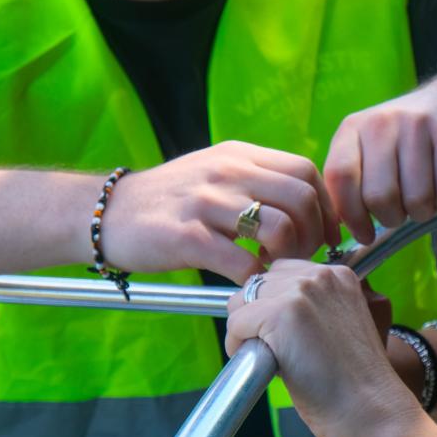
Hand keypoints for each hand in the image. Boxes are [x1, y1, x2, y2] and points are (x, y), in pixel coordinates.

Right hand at [101, 142, 341, 282]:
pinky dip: (254, 278)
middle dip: (314, 234)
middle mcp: (227, 172)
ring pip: (278, 227)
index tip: (327, 235)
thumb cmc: (171, 200)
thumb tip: (308, 203)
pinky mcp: (186, 236)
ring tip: (273, 267)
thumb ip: (257, 180)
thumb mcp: (216, 173)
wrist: (109, 213)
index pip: (305, 171)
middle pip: (301, 198)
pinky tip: (247, 281)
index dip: (326, 207)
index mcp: (239, 155)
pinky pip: (240, 261)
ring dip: (287, 257)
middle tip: (302, 257)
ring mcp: (206, 203)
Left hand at [226, 261, 420, 436]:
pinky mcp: (281, 314)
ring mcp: (301, 292)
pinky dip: (237, 346)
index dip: (274, 304)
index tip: (283, 334)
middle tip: (274, 350)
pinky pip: (235, 323)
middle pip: (259, 283)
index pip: (283, 272)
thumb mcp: (342, 327)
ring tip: (267, 358)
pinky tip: (263, 366)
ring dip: (246, 330)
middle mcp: (321, 275)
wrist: (372, 411)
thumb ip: (314, 308)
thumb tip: (264, 307)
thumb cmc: (356, 383)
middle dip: (257, 315)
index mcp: (340, 275)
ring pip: (242, 301)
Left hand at [323, 71, 436, 242]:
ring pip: (416, 201)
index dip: (350, 215)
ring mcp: (419, 126)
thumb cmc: (406, 134)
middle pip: (379, 197)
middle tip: (400, 211)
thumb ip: (351, 179)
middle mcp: (383, 122)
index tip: (364, 233)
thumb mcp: (369, 145)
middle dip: (391, 218)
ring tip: (424, 197)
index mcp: (353, 127)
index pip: (340, 177)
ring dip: (422, 212)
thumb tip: (341, 226)